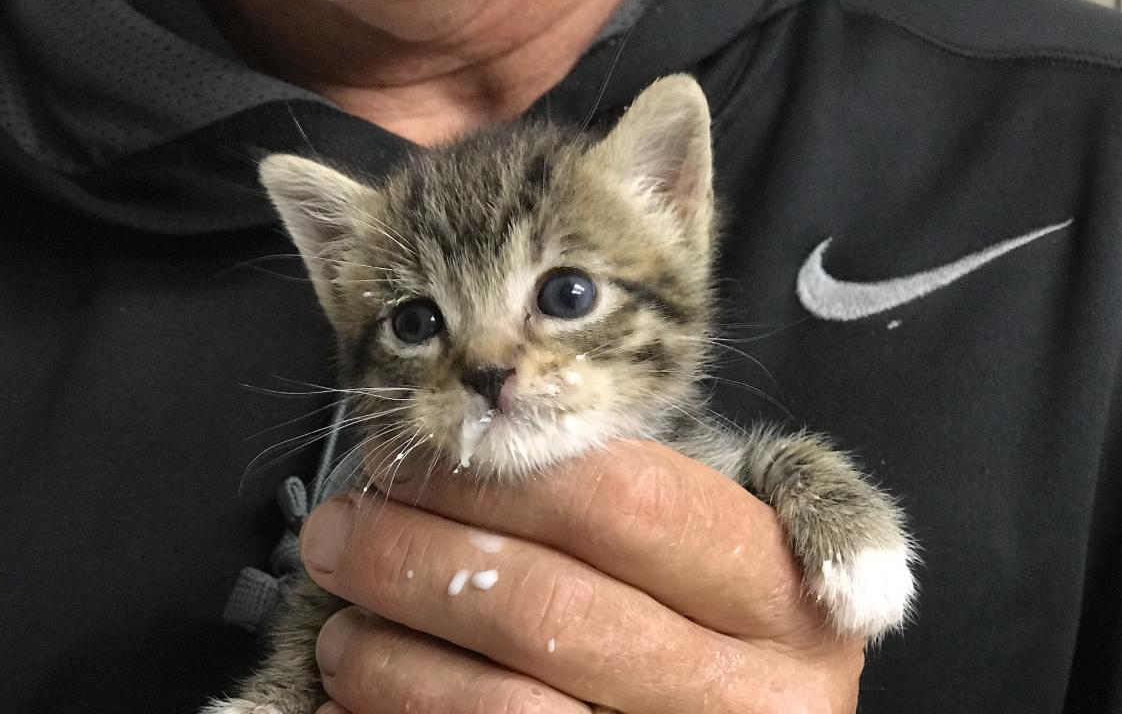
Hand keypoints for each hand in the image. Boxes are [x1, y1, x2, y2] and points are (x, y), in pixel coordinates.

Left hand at [299, 440, 864, 712]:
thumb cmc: (727, 618)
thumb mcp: (737, 530)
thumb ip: (661, 480)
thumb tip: (478, 434)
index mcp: (781, 594)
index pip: (624, 505)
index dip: (495, 476)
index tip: (414, 460)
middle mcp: (750, 695)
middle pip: (547, 608)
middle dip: (412, 557)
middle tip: (341, 529)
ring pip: (505, 710)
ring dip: (391, 659)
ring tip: (346, 627)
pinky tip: (354, 705)